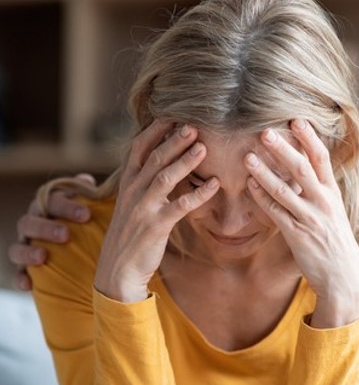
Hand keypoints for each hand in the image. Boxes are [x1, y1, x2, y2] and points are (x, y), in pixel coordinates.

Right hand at [8, 174, 95, 290]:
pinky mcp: (25, 269)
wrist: (87, 252)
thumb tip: (90, 181)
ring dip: (28, 251)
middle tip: (65, 235)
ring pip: (17, 246)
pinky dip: (20, 278)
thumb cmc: (91, 224)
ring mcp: (27, 246)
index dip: (66, 206)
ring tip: (42, 256)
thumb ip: (93, 195)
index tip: (86, 215)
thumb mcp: (95, 208)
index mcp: (50, 206)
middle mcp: (34, 224)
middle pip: (30, 221)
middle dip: (46, 227)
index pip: (50, 200)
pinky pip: (17, 274)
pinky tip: (28, 284)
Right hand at [94, 121, 219, 302]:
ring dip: (185, 160)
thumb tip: (161, 162)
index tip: (174, 114)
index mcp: (128, 183)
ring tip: (204, 146)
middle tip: (193, 123)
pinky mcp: (156, 226)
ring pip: (165, 177)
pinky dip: (199, 194)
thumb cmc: (131, 234)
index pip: (138, 148)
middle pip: (154, 157)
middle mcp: (133, 191)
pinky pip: (180, 206)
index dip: (155, 130)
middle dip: (173, 139)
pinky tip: (215, 185)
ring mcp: (144, 208)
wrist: (117, 270)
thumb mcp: (133, 204)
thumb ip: (144, 182)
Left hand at [244, 119, 358, 328]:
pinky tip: (249, 186)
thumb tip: (306, 169)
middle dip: (283, 149)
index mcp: (333, 194)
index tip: (296, 120)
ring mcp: (310, 219)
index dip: (309, 138)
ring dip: (265, 172)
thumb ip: (320, 192)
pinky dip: (262, 198)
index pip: (322, 159)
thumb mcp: (334, 213)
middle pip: (302, 169)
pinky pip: (276, 214)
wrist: (344, 278)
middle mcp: (323, 203)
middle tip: (265, 131)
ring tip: (248, 157)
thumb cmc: (336, 244)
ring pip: (285, 191)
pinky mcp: (298, 236)